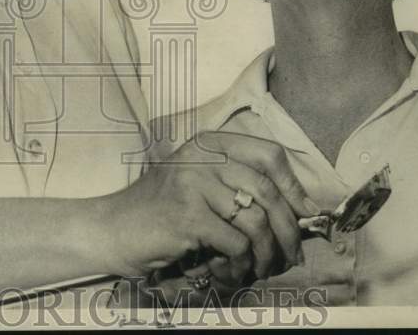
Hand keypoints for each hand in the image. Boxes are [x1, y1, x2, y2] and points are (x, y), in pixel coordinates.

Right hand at [102, 131, 317, 278]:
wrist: (112, 228)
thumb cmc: (162, 212)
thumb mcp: (200, 184)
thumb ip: (239, 185)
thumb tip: (300, 208)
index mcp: (209, 144)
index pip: (269, 153)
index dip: (294, 185)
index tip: (305, 213)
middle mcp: (202, 156)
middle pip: (268, 190)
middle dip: (288, 230)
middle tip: (292, 256)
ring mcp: (193, 183)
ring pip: (256, 221)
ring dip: (266, 255)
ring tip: (260, 270)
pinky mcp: (187, 215)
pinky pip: (235, 244)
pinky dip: (239, 266)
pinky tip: (227, 272)